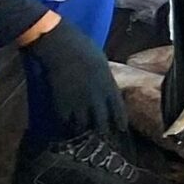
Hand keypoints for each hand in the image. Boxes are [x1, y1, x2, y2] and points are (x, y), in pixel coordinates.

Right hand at [20, 20, 125, 136]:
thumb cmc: (84, 49)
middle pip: (101, 123)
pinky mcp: (62, 104)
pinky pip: (65, 120)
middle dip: (102, 129)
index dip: (120, 121)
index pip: (118, 110)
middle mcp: (96, 99)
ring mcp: (78, 103)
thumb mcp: (102, 65)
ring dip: (82, 128)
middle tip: (100, 134)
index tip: (121, 129)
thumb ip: (105, 80)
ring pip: (82, 125)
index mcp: (109, 87)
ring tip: (81, 130)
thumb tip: (106, 89)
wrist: (63, 48)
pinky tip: (66, 123)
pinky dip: (66, 123)